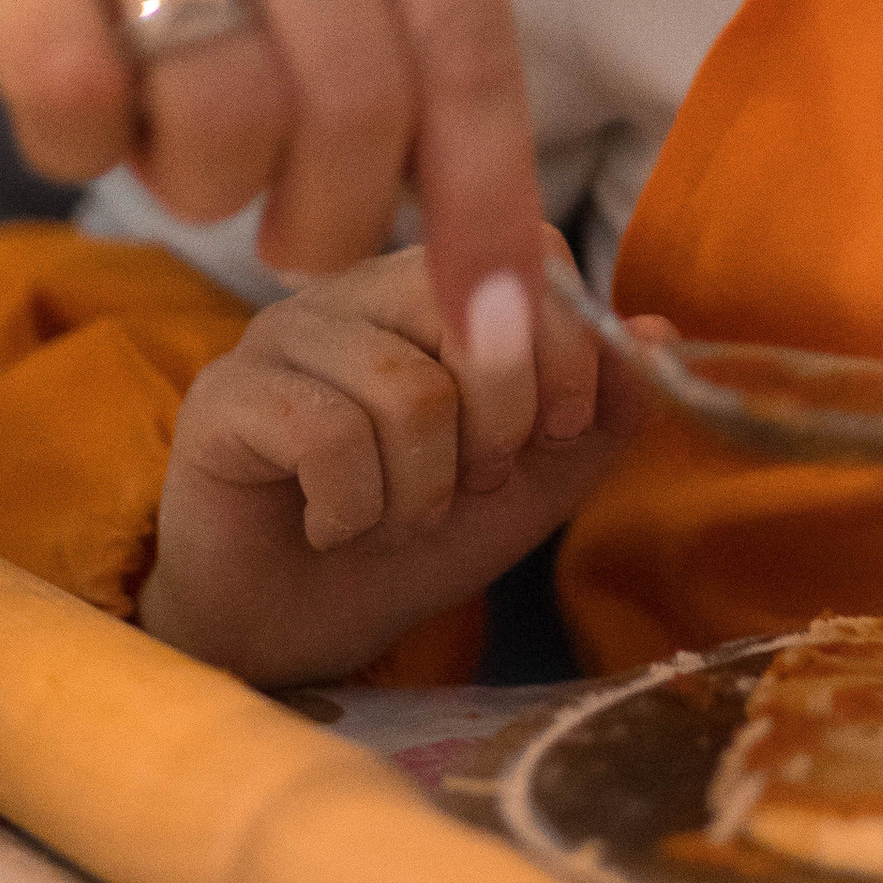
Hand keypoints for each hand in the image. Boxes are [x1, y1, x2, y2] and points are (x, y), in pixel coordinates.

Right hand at [0, 0, 543, 324]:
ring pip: (218, 127)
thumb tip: (454, 158)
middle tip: (300, 228)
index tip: (501, 329)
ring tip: (183, 141)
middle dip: (336, 221)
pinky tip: (83, 98)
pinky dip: (84, 149)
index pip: (469, 43)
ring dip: (207, 188)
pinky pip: (70, 106)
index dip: (492, 204)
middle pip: (353, 112)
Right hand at [135, 241, 664, 683]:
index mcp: (429, 287)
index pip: (528, 252)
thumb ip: (599, 412)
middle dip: (499, 426)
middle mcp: (352, 289)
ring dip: (421, 490)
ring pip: (406, 390)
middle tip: (467, 485)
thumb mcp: (532, 482)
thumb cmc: (408, 541)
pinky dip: (354, 511)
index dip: (566, 350)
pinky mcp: (224, 398)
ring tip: (393, 516)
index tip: (551, 432)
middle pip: (468, 309)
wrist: (293, 631)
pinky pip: (328, 437)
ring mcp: (281, 335)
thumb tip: (659, 333)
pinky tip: (332, 526)